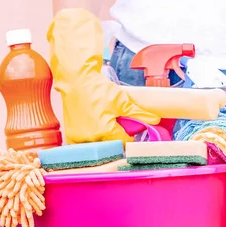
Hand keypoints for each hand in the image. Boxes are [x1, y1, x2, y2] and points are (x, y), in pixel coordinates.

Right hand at [46, 8, 159, 143]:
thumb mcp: (121, 100)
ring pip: (99, 146)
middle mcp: (91, 139)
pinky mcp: (71, 137)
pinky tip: (92, 125)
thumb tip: (154, 120)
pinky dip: (91, 138)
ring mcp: (79, 139)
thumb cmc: (97, 88)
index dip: (129, 134)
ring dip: (103, 138)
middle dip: (116, 136)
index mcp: (105, 131)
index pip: (124, 142)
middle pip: (111, 145)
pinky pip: (86, 144)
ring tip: (102, 121)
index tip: (127, 125)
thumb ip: (138, 113)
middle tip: (114, 121)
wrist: (75, 80)